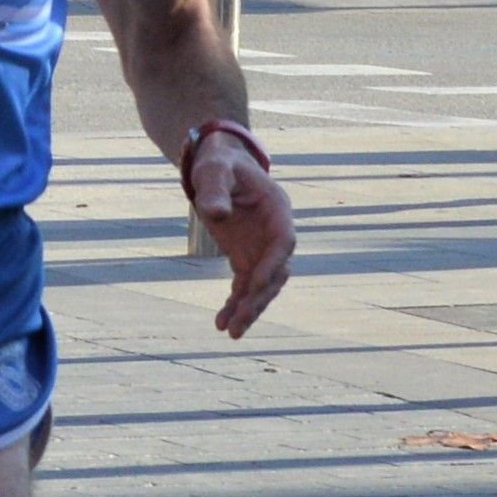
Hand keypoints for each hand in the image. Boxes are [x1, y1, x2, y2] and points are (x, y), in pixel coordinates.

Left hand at [187, 132, 295, 337]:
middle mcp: (275, 232)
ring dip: (249, 308)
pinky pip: (245, 286)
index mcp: (276, 208)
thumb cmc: (219, 165)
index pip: (283, 242)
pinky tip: (221, 323)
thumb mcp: (213, 171)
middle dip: (259, 298)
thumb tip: (217, 214)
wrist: (219, 168)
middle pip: (276, 271)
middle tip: (239, 322)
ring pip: (263, 286)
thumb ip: (214, 191)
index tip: (255, 286)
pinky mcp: (247, 257)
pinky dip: (235, 304)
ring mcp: (262, 248)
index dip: (273, 264)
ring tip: (230, 331)